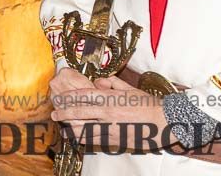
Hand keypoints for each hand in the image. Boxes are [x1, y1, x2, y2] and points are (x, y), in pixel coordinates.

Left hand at [51, 72, 165, 152]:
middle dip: (63, 113)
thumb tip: (100, 81)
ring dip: (71, 128)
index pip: (82, 96)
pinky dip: (85, 139)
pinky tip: (78, 138)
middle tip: (54, 114)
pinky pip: (96, 140)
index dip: (68, 97)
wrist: (166, 122)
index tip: (58, 98)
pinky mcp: (116, 140)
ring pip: (84, 129)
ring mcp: (111, 128)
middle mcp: (107, 113)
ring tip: (63, 128)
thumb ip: (113, 83)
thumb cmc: (148, 103)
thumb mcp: (130, 89)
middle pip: (78, 113)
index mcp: (110, 98)